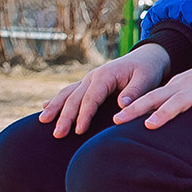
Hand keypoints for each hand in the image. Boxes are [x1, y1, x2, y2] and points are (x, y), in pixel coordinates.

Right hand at [40, 43, 170, 136]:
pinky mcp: (89, 84)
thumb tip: (122, 106)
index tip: (79, 131)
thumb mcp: (147, 79)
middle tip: (57, 134)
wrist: (147, 57)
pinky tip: (45, 108)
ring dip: (55, 108)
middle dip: (65, 116)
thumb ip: (135, 92)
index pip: (91, 98)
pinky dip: (57, 100)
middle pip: (75, 98)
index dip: (84, 115)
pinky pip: (70, 92)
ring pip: (67, 94)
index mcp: (105, 75)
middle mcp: (92, 77)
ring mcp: (88, 79)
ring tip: (43, 122)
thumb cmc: (148, 69)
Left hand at [113, 49, 191, 138]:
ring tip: (149, 125)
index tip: (113, 119)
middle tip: (116, 120)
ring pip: (179, 101)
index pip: (150, 97)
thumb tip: (163, 123)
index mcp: (176, 87)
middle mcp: (184, 86)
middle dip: (135, 108)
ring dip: (164, 113)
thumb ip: (180, 104)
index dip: (132, 108)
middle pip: (156, 97)